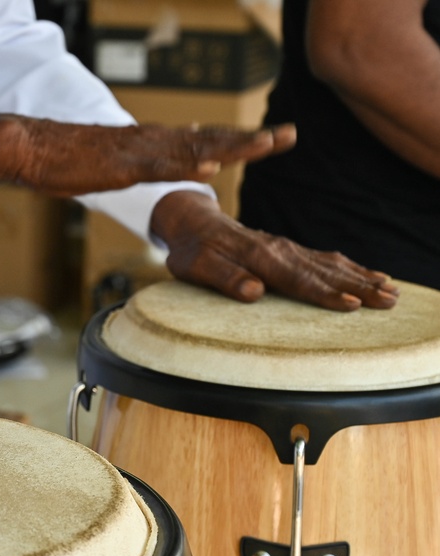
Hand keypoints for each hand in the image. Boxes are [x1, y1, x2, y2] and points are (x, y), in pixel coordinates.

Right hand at [0, 114, 295, 194]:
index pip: (206, 140)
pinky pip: (156, 166)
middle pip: (210, 138)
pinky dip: (184, 167)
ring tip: (264, 145)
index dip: (242, 139)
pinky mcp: (118, 165)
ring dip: (230, 147)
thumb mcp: (117, 164)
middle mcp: (152, 141)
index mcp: (153, 144)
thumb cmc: (68, 159)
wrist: (33, 148)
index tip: (276, 139)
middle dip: (251, 139)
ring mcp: (137, 151)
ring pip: (192, 148)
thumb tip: (175, 168)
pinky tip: (209, 169)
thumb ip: (147, 165)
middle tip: (290, 135)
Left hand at [152, 191, 399, 309]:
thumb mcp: (196, 267)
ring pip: (330, 263)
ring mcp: (287, 247)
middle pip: (324, 271)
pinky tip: (370, 276)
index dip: (325, 294)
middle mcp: (279, 249)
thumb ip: (224, 278)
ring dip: (362, 277)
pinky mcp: (289, 249)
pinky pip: (325, 258)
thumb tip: (253, 292)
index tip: (352, 305)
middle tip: (389, 300)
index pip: (297, 279)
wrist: (194, 223)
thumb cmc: (192, 250)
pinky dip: (350, 268)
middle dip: (359, 286)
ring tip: (391, 290)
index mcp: (259, 255)